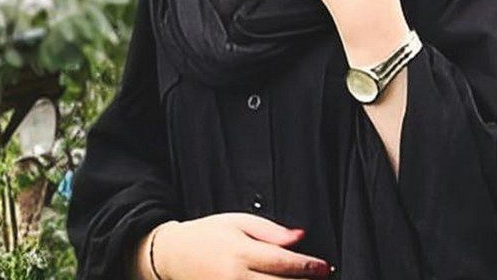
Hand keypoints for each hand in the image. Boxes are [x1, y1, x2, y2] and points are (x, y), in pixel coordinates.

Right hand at [153, 213, 331, 278]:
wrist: (172, 255)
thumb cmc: (207, 235)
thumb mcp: (238, 221)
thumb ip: (271, 231)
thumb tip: (299, 236)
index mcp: (241, 252)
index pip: (284, 262)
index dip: (309, 267)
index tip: (324, 267)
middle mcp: (236, 277)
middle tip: (322, 278)